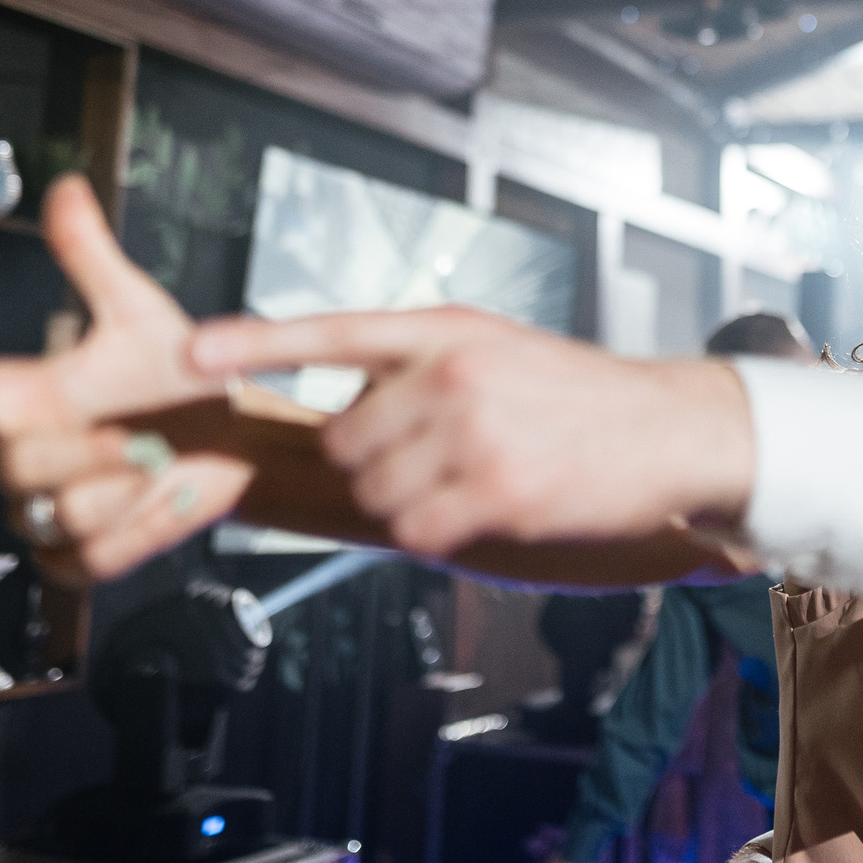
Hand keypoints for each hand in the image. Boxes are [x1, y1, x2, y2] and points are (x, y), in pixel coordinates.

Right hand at [0, 176, 255, 580]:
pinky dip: (136, 528)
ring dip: (120, 487)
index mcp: (14, 394)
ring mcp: (39, 513)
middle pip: (11, 466)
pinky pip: (89, 556)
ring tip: (149, 461)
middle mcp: (14, 453)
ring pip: (56, 512)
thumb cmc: (178, 378)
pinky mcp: (73, 560)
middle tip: (138, 428)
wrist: (231, 443)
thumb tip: (67, 190)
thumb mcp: (139, 316)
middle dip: (86, 448)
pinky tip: (151, 502)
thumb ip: (93, 259)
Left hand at [184, 310, 752, 557]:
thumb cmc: (581, 394)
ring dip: (406, 502)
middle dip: (374, 462)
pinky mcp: (498, 494)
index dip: (254, 342)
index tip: (190, 352)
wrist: (672, 427)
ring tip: (471, 480)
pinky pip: (416, 532)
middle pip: (345, 440)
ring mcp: (475, 434)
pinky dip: (437, 533)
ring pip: (376, 492)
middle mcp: (454, 374)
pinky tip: (486, 510)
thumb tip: (346, 418)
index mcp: (448, 329)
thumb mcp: (498, 349)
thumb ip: (420, 368)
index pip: (332, 329)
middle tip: (434, 458)